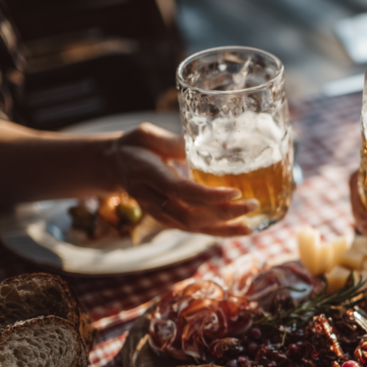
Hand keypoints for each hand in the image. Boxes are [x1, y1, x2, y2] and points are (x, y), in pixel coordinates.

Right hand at [109, 123, 256, 235]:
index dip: (207, 195)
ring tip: (251, 225)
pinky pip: (194, 230)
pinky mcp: (167, 220)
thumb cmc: (135, 146)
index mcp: (146, 174)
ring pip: (193, 228)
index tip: (235, 192)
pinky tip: (239, 229)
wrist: (114, 166)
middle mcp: (151, 199)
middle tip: (252, 205)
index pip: (179, 190)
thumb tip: (206, 144)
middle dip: (223, 214)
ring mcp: (158, 213)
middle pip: (190, 215)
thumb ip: (173, 142)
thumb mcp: (147, 135)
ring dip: (224, 228)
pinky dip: (218, 232)